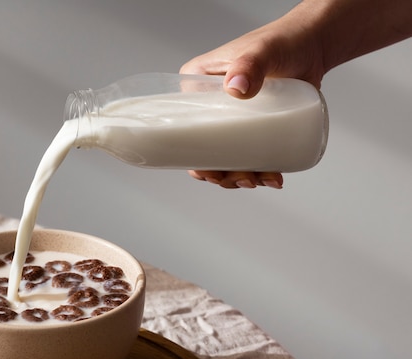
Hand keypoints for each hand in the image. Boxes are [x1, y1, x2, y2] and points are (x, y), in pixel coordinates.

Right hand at [181, 2, 327, 188]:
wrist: (313, 45)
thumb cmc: (282, 41)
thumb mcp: (261, 52)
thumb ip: (248, 65)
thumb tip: (236, 89)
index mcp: (195, 88)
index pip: (184, 129)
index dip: (191, 157)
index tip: (209, 172)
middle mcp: (210, 106)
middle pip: (204, 149)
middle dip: (219, 174)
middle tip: (241, 178)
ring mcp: (233, 120)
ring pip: (228, 157)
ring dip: (239, 177)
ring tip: (259, 180)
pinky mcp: (255, 128)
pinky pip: (250, 155)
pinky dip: (260, 172)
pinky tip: (272, 178)